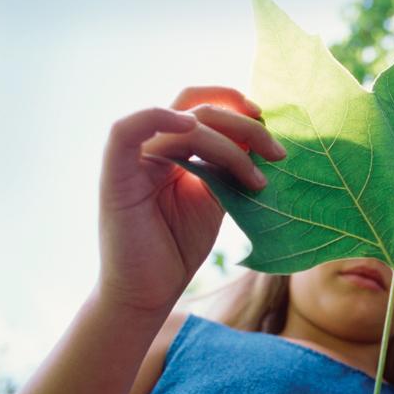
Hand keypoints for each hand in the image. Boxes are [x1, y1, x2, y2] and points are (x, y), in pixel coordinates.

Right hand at [96, 86, 285, 312]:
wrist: (151, 290)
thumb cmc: (180, 246)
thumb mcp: (218, 197)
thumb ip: (231, 166)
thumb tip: (262, 140)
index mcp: (175, 148)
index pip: (202, 106)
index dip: (234, 103)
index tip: (267, 120)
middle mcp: (153, 146)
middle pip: (199, 110)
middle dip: (245, 126)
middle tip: (277, 153)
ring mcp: (133, 158)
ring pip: (183, 124)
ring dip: (229, 144)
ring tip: (258, 178)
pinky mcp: (115, 175)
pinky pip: (124, 132)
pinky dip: (156, 117)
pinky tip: (189, 126)